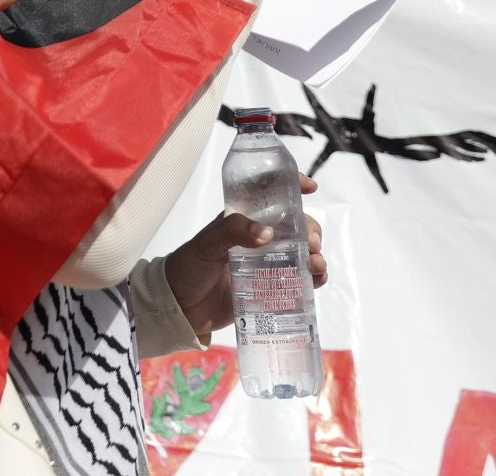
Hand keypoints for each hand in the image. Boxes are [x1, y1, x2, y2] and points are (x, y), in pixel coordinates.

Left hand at [164, 174, 328, 336]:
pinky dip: (312, 278)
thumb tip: (267, 233)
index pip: (270, 196)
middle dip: (310, 230)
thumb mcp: (206, 244)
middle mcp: (257, 239)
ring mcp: (265, 264)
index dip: (291, 187)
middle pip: (294, 227)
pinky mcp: (269, 288)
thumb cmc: (188, 268)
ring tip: (316, 265)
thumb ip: (232, 232)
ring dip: (315, 255)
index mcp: (242, 220)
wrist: (179, 309)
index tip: (310, 187)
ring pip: (300, 253)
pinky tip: (317, 281)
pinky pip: (298, 280)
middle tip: (312, 244)